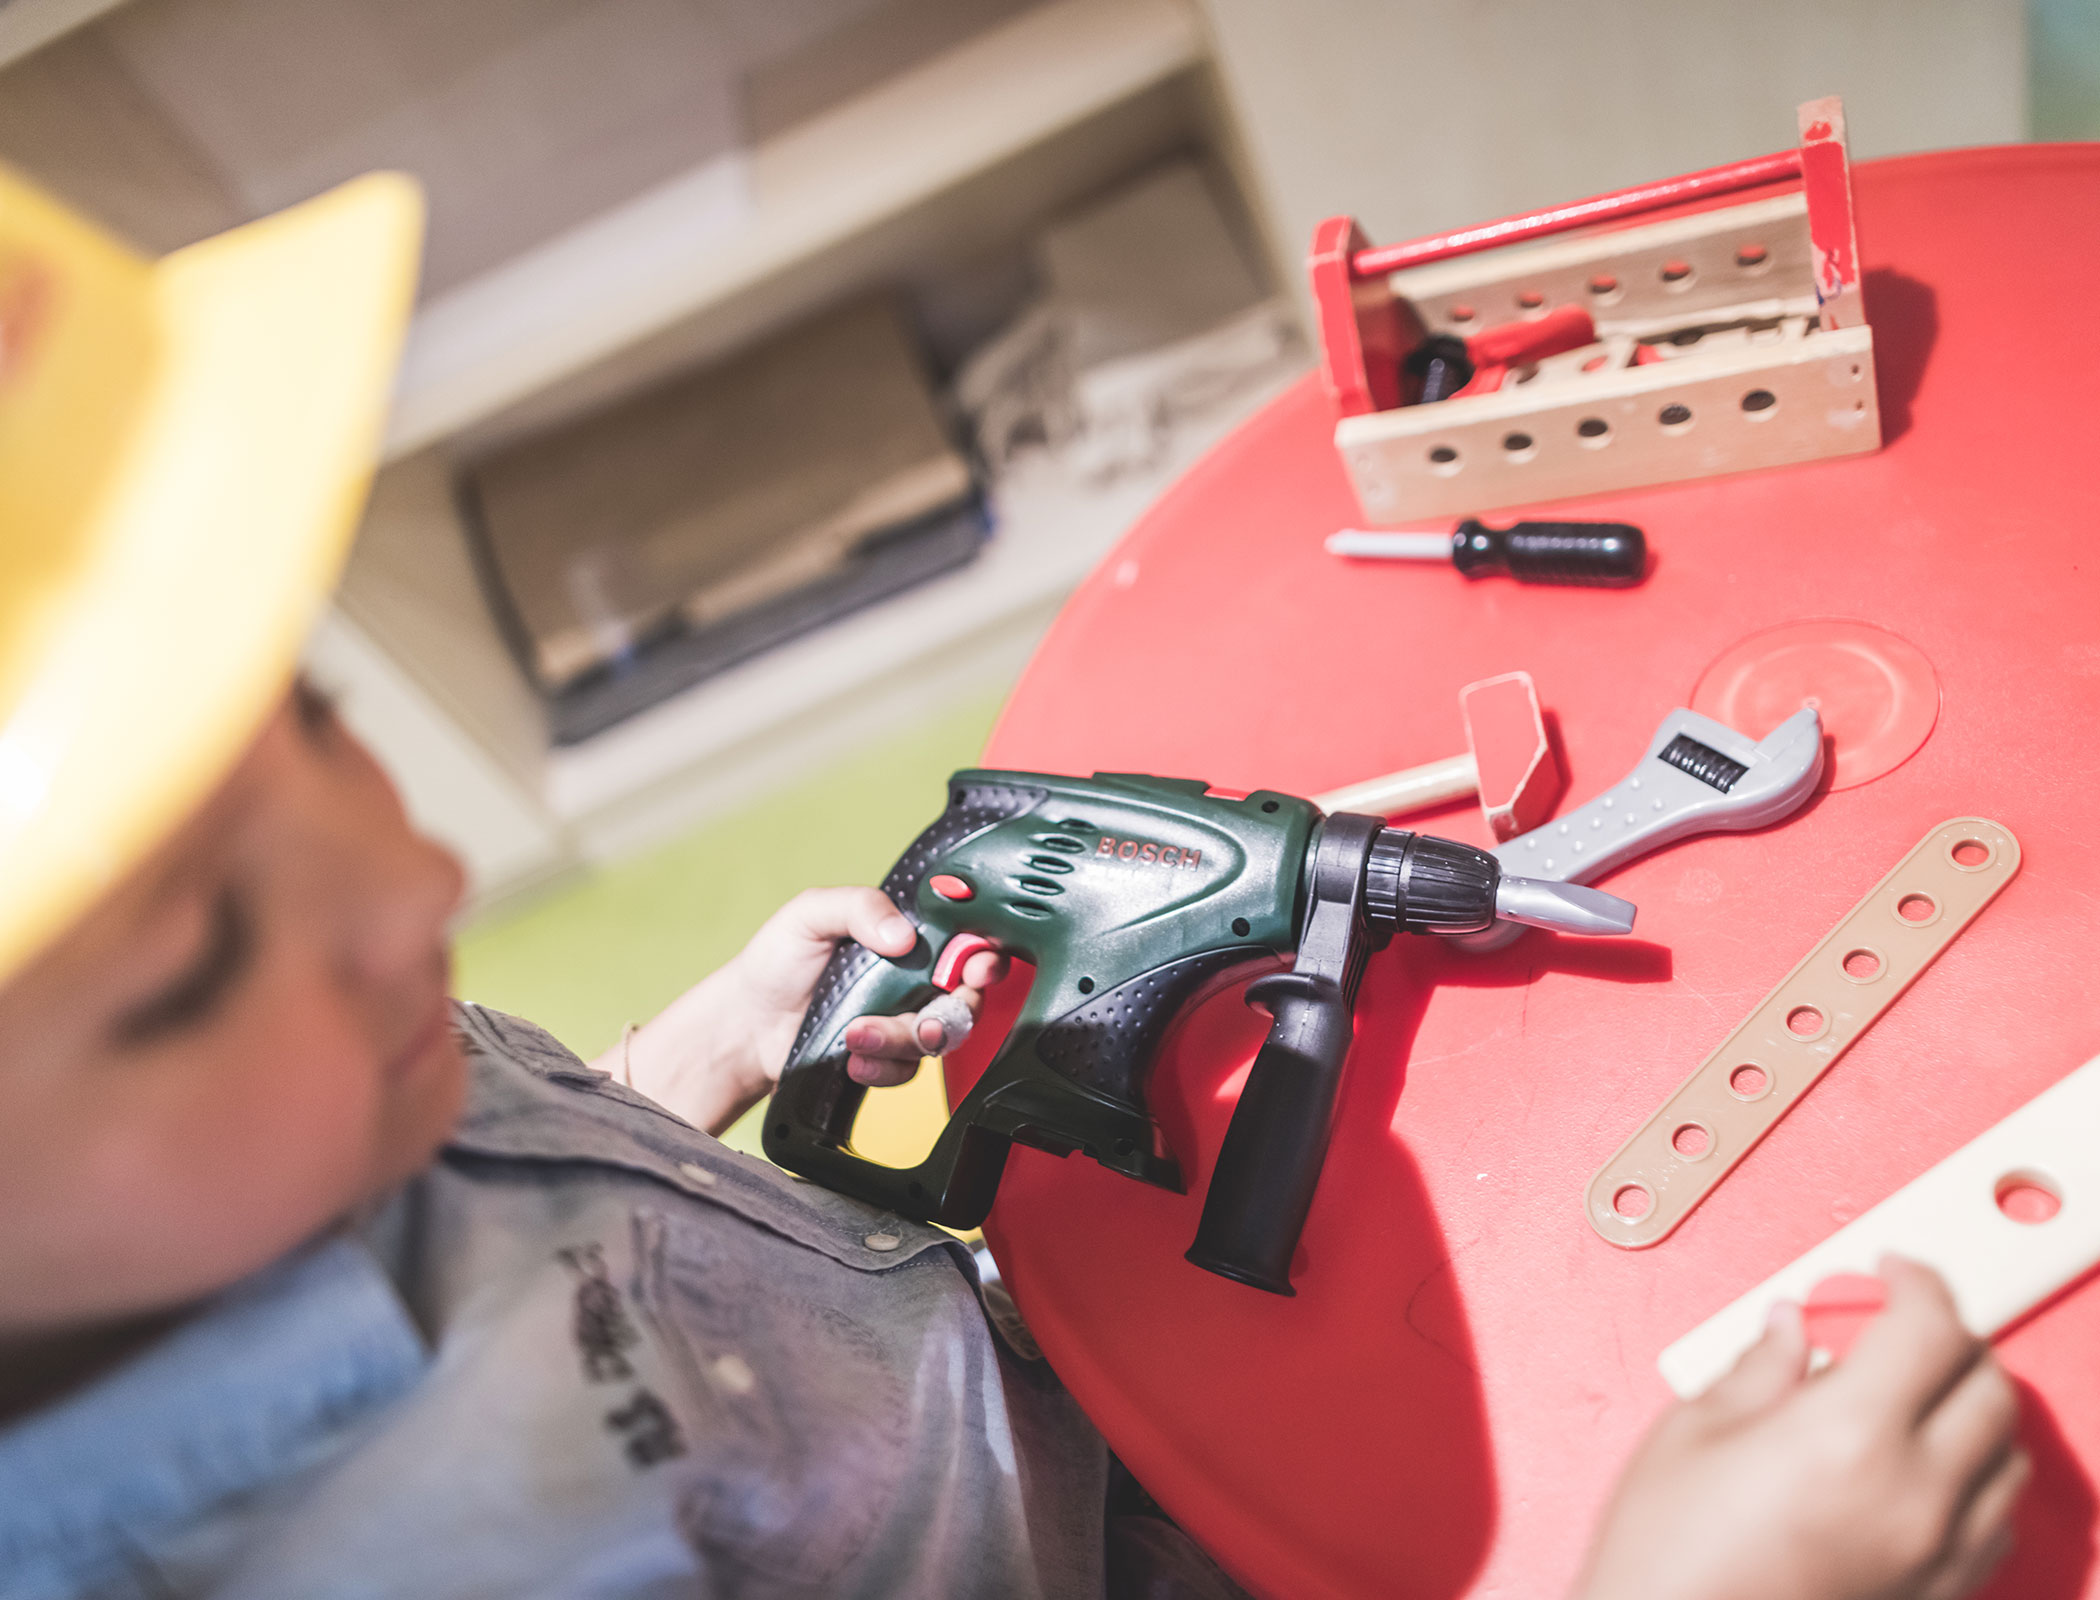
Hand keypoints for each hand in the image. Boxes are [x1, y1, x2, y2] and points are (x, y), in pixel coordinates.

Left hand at [594, 887, 1006, 1134]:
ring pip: (938, 1038)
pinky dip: (882, 1065)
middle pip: (966, 998)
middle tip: (928, 1020)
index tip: (976, 966)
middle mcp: (913, 979)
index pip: (966, 941)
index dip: (983, 954)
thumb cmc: (777, 961)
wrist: (747, 1025)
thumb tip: (903, 934)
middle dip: (953, 1012)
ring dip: (900, 1039)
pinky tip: (851, 1056)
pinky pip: (909, 1070)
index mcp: (906, 936)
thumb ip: (859, 907)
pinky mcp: (888, 1057)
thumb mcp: (811, 914)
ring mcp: (902, 1020)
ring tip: (856, 1035)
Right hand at [1572, 1257, 2027, 1599]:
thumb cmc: (1665, 1560)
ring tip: (1905, 1398)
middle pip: (1988, 1385)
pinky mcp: (1937, 1596)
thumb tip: (1792, 1329)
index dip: (1913, 1280)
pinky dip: (1975, 1480)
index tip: (1888, 1272)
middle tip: (1892, 1326)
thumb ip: (1757, 1369)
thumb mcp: (1691, 1434)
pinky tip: (1916, 1470)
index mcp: (1846, 1437)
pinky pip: (1996, 1523)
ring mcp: (1935, 1554)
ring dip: (1969, 1410)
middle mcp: (1912, 1495)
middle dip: (1947, 1338)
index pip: (1929, 1328)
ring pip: (2008, 1455)